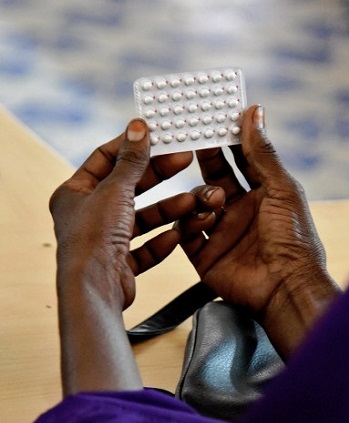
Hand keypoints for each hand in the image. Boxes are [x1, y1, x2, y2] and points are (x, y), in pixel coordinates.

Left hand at [50, 119, 199, 394]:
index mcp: (75, 193)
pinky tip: (178, 233)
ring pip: (143, 218)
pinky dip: (162, 240)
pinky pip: (146, 246)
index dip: (133, 146)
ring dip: (168, 210)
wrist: (95, 288)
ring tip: (192, 201)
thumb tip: (139, 128)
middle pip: (129, 187)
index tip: (158, 135)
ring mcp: (104, 240)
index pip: (105, 159)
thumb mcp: (116, 190)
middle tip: (185, 159)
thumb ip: (131, 161)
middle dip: (159, 176)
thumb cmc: (94, 238)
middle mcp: (88, 215)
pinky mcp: (121, 263)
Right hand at [178, 106, 339, 357]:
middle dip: (205, 161)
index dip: (228, 138)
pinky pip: (185, 234)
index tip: (211, 117)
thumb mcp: (281, 189)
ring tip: (215, 202)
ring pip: (197, 203)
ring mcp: (222, 232)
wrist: (285, 286)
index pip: (241, 159)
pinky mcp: (205, 255)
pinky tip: (198, 221)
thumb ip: (263, 153)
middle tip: (192, 142)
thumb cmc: (292, 237)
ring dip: (201, 197)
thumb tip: (254, 112)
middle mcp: (241, 210)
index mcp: (264, 193)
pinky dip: (187, 224)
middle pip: (215, 177)